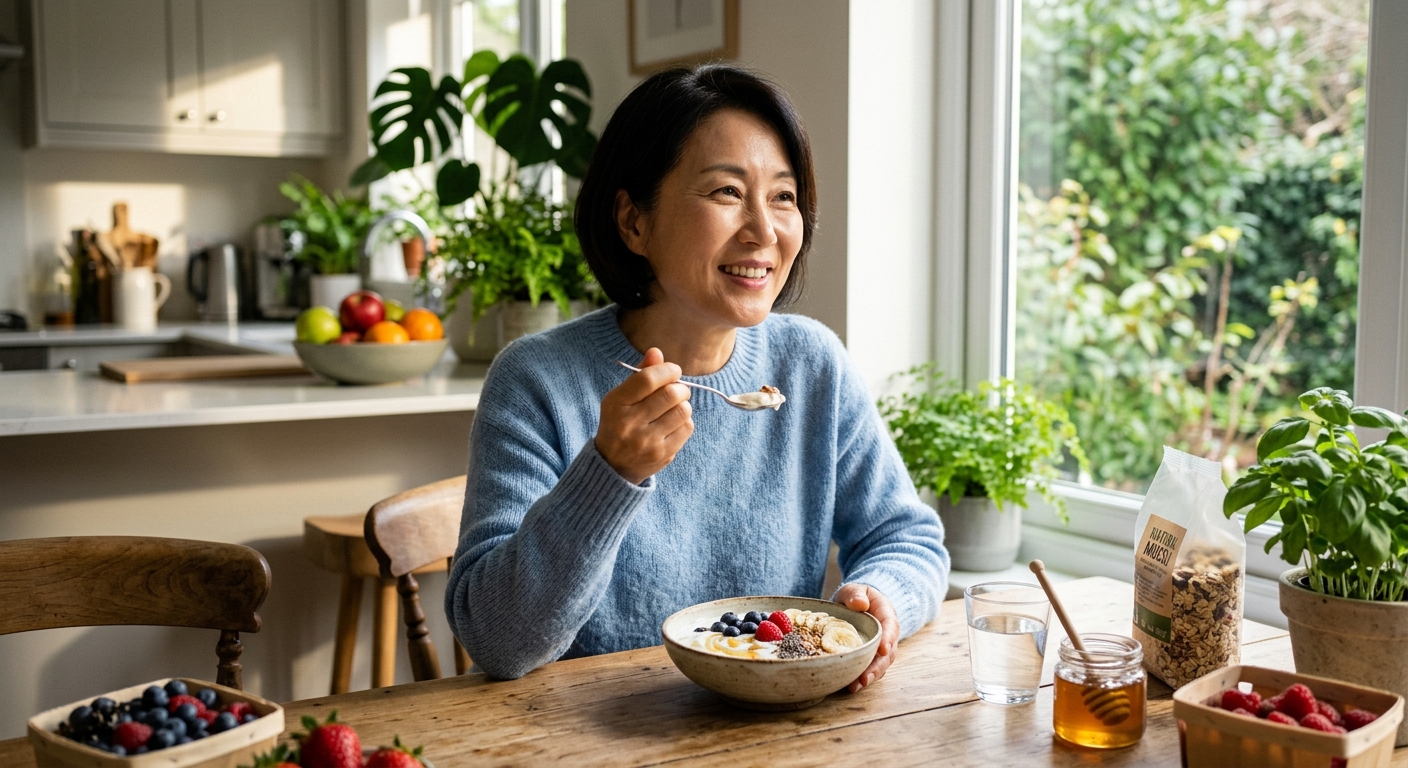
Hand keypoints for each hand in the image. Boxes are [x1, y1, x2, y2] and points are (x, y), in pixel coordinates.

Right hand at [595, 347, 693, 484]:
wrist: (612, 464)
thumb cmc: (619, 422)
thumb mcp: (621, 397)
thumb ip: (640, 374)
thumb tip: (656, 352)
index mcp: (616, 404)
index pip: (648, 379)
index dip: (667, 370)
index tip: (673, 370)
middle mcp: (630, 423)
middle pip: (670, 394)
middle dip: (680, 386)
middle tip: (677, 389)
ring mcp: (647, 441)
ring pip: (682, 410)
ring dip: (683, 403)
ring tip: (675, 406)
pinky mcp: (663, 454)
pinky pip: (687, 427)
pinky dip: (685, 420)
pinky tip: (674, 422)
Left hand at [835, 583, 899, 692]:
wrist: (857, 605)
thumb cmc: (856, 597)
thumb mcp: (855, 590)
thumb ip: (856, 594)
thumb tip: (860, 603)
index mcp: (886, 615)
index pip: (891, 627)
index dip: (888, 639)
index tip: (882, 650)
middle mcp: (887, 635)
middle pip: (887, 653)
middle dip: (877, 666)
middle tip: (865, 678)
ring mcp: (881, 648)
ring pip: (881, 664)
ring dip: (870, 676)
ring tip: (855, 686)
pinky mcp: (872, 657)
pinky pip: (871, 668)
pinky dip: (863, 678)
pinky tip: (851, 686)